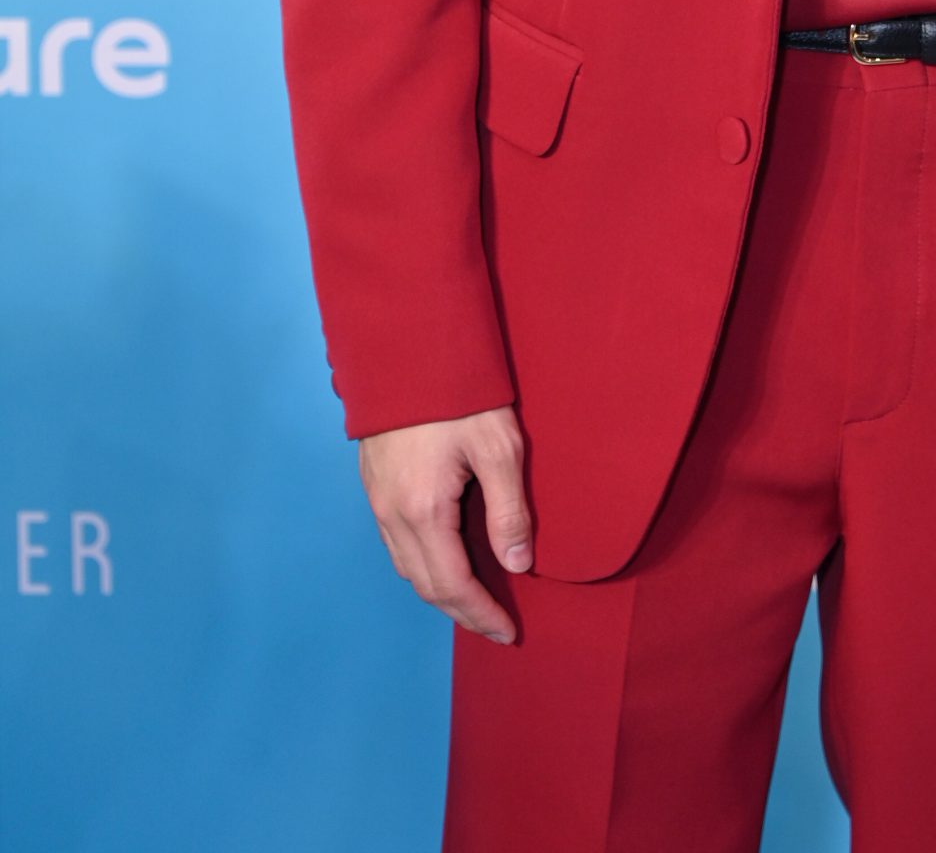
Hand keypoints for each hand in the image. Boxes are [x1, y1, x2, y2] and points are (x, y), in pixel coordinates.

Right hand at [358, 405, 532, 642]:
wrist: (405, 345)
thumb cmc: (457, 392)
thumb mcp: (498, 446)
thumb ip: (509, 510)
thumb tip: (518, 565)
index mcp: (423, 510)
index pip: (453, 585)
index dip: (481, 613)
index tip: (508, 631)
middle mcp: (392, 514)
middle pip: (425, 585)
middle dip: (461, 611)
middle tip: (495, 625)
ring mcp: (377, 500)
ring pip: (406, 567)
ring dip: (439, 591)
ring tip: (473, 599)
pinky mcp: (374, 484)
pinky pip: (396, 544)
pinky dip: (422, 565)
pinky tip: (443, 558)